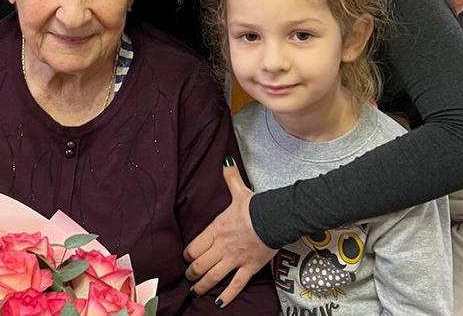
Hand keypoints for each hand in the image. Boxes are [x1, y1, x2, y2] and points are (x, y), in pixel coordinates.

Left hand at [184, 161, 276, 306]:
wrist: (275, 218)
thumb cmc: (256, 205)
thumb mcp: (239, 190)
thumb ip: (230, 177)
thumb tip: (226, 160)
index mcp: (217, 228)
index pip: (195, 246)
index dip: (188, 254)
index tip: (186, 257)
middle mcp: (222, 246)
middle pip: (201, 264)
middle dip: (192, 272)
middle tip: (188, 277)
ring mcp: (235, 259)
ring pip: (214, 276)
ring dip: (202, 285)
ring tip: (196, 290)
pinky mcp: (249, 268)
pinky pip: (236, 285)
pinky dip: (227, 295)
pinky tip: (219, 302)